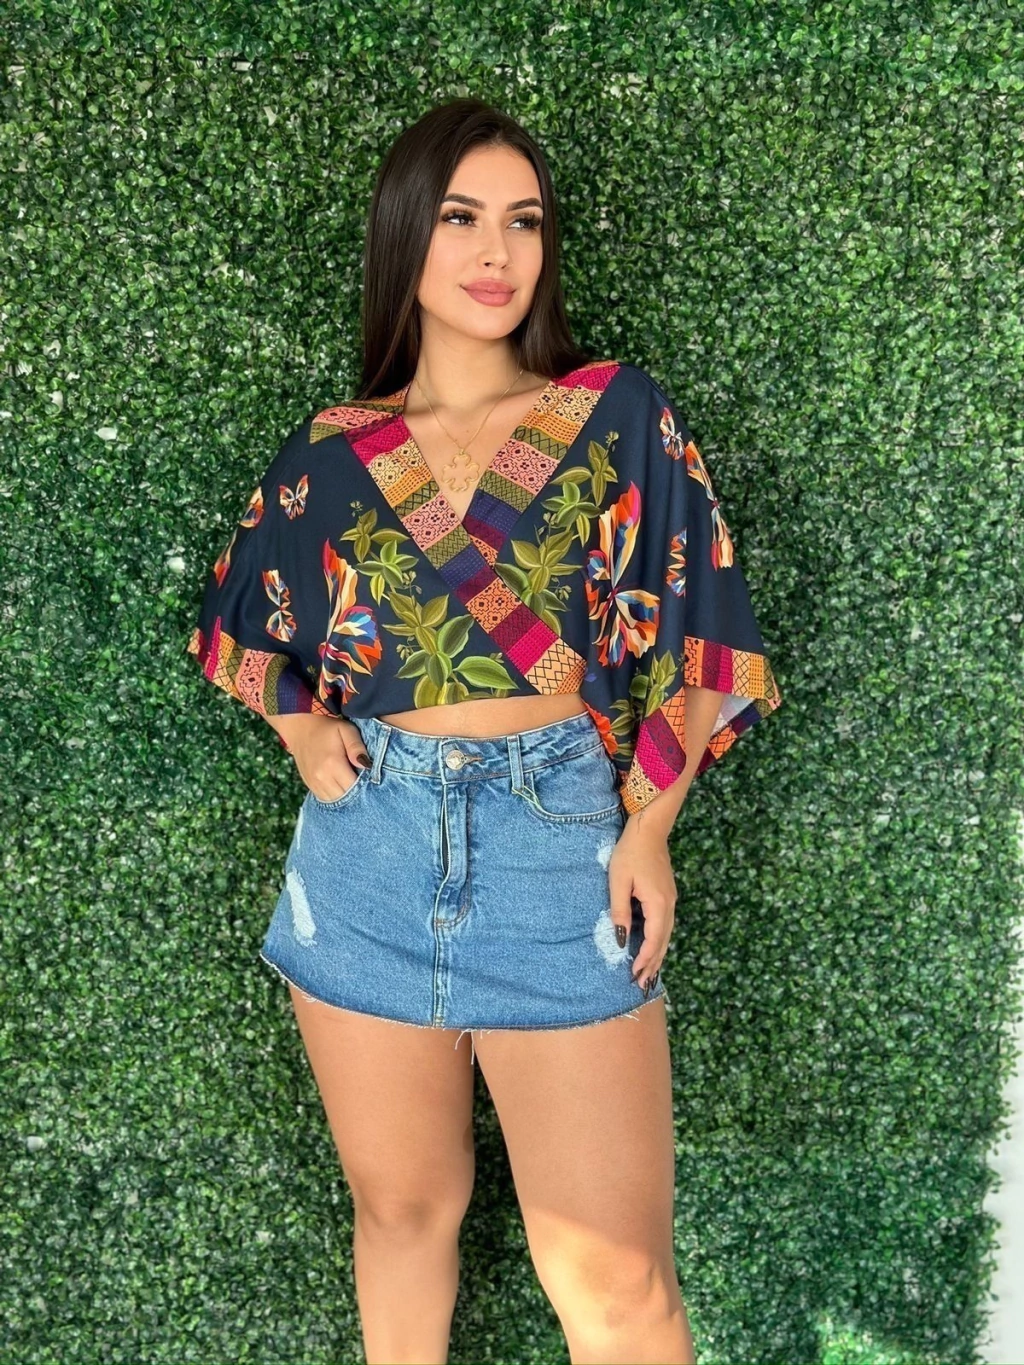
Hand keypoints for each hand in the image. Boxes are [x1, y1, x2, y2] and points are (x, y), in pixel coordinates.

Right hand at [288, 716, 371, 803]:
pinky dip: (337, 795)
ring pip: (337, 801)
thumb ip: (357, 747)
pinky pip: (327, 799)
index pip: (355, 787)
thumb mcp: (346, 730)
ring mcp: (314, 784)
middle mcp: (321, 778)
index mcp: (332, 764)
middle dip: (358, 793)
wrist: (301, 728)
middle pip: (346, 797)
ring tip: (354, 782)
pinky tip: (343, 785)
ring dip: (348, 796)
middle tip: (366, 782)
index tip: (373, 778)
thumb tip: (367, 765)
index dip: (367, 785)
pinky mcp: (311, 786)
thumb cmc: (327, 728)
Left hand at [607, 820, 676, 994]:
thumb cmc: (630, 853)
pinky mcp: (667, 895)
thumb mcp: (618, 882)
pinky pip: (665, 924)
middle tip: (642, 984)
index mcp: (658, 904)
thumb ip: (619, 911)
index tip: (634, 974)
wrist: (649, 829)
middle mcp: (669, 905)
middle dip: (653, 963)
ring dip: (657, 954)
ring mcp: (671, 900)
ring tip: (648, 972)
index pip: (653, 940)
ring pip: (666, 934)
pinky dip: (659, 940)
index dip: (644, 959)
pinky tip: (652, 946)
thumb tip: (621, 939)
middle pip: (663, 941)